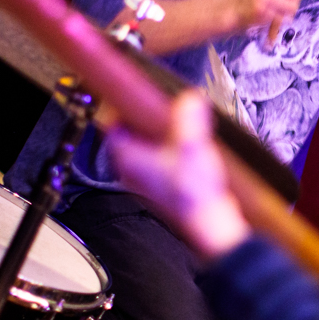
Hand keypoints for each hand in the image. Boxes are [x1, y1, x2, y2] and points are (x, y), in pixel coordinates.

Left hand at [108, 92, 251, 259]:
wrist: (207, 223)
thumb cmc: (191, 193)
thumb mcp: (192, 144)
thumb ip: (189, 118)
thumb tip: (189, 100)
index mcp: (128, 158)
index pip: (111, 125)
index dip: (121, 107)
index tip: (134, 97)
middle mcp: (131, 172)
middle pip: (129, 136)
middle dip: (144, 121)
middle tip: (160, 109)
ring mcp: (146, 183)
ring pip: (144, 151)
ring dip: (158, 138)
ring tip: (178, 127)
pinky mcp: (162, 190)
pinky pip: (158, 164)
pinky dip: (169, 154)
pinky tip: (188, 150)